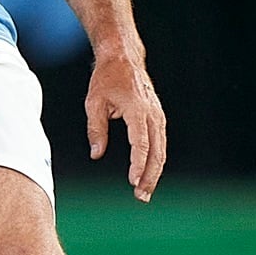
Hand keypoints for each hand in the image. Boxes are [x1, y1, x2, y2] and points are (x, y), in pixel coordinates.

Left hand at [85, 50, 167, 201]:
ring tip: (144, 191)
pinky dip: (155, 160)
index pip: (141, 143)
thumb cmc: (107, 79)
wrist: (124, 58)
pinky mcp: (158, 117)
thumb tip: (96, 155)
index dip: (138, 164)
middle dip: (149, 176)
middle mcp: (152, 114)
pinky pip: (160, 143)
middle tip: (141, 196)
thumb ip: (96, 130)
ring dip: (154, 171)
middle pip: (156, 151)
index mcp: (137, 109)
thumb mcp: (94, 103)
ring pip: (161, 149)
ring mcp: (158, 115)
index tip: (133, 181)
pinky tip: (148, 174)